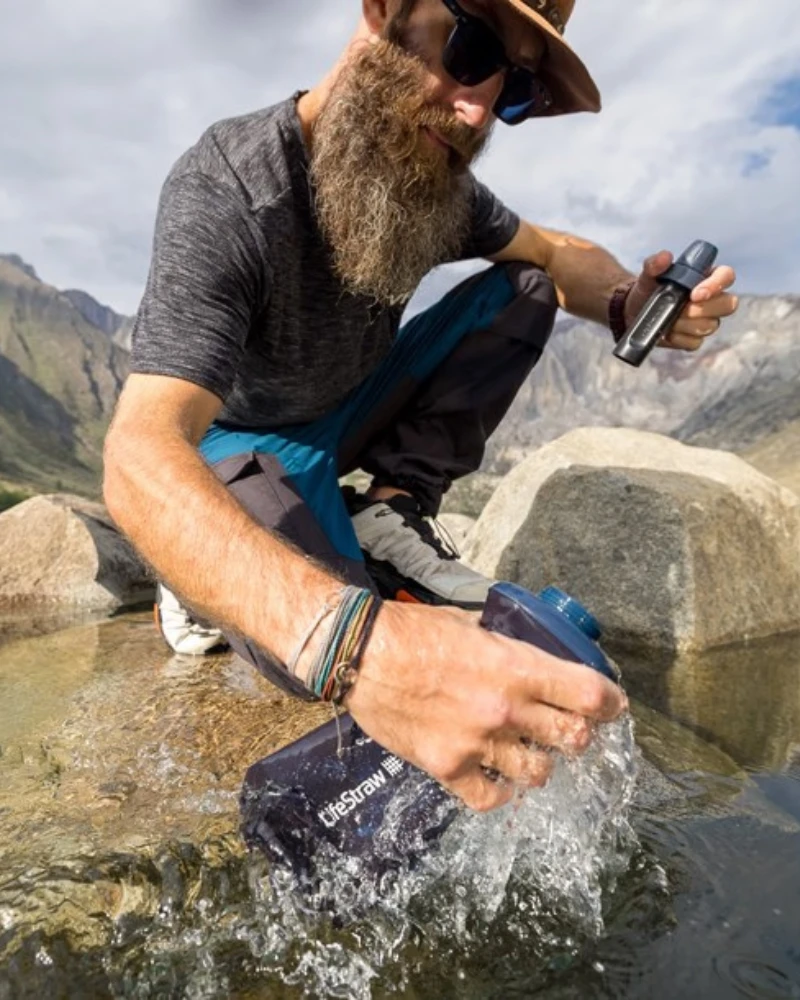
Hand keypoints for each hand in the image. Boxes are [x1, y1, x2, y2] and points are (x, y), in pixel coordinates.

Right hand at [344, 601, 627, 811]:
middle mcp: (504, 710)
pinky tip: (495, 777)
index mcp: (515, 667)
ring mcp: (477, 744)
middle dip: (580, 735)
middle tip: (571, 729)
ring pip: (539, 774)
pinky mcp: (448, 768)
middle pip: (574, 739)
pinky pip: (493, 799)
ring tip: (527, 752)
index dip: (611, 703)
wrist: (359, 655)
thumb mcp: (472, 625)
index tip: (612, 706)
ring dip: (540, 763)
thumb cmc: (413, 631)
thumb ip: (508, 647)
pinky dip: (500, 791)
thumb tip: (533, 656)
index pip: (589, 694)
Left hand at [625, 250, 738, 351]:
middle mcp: (713, 299)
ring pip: (711, 325)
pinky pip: (695, 342)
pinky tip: (667, 332)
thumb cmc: (648, 288)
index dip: (716, 285)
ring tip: (669, 319)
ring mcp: (706, 320)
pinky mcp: (695, 338)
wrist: (634, 311)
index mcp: (707, 277)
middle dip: (703, 309)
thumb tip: (665, 256)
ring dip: (686, 324)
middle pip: (728, 304)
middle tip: (681, 310)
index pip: (727, 276)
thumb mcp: (648, 274)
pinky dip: (679, 338)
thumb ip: (654, 264)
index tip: (694, 294)